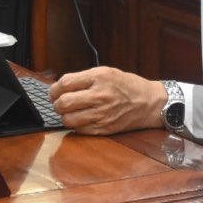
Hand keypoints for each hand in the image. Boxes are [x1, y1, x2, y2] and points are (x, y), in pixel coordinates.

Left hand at [49, 67, 165, 134]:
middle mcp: (100, 96)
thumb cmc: (127, 85)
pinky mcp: (104, 129)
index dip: (54, 89)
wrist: (149, 102)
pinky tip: (80, 119)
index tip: (53, 92)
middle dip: (56, 103)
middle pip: (64, 103)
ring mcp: (102, 114)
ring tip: (69, 112)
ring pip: (69, 119)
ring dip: (64, 116)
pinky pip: (80, 130)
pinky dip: (75, 126)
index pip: (65, 83)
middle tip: (58, 103)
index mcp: (99, 77)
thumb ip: (84, 78)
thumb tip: (60, 87)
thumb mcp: (106, 72)